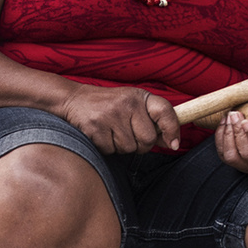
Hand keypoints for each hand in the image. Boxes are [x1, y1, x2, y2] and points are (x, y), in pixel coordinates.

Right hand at [61, 85, 179, 154]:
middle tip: (127, 134)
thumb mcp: (133, 106)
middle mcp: (127, 103)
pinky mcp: (95, 127)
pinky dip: (106, 148)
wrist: (73, 99)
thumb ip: (153, 123)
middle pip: (148, 140)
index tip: (173, 144)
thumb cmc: (108, 106)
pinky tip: (100, 135)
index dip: (172, 129)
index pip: (165, 111)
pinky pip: (111, 151)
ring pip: (129, 148)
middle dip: (140, 145)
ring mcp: (111, 115)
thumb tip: (173, 143)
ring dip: (121, 147)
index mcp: (140, 97)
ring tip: (111, 132)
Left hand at [214, 110, 247, 173]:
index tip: (247, 121)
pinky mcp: (234, 163)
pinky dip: (220, 137)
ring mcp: (247, 166)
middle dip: (238, 132)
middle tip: (235, 114)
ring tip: (228, 117)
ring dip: (228, 135)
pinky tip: (224, 122)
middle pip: (247, 153)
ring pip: (232, 156)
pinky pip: (223, 154)